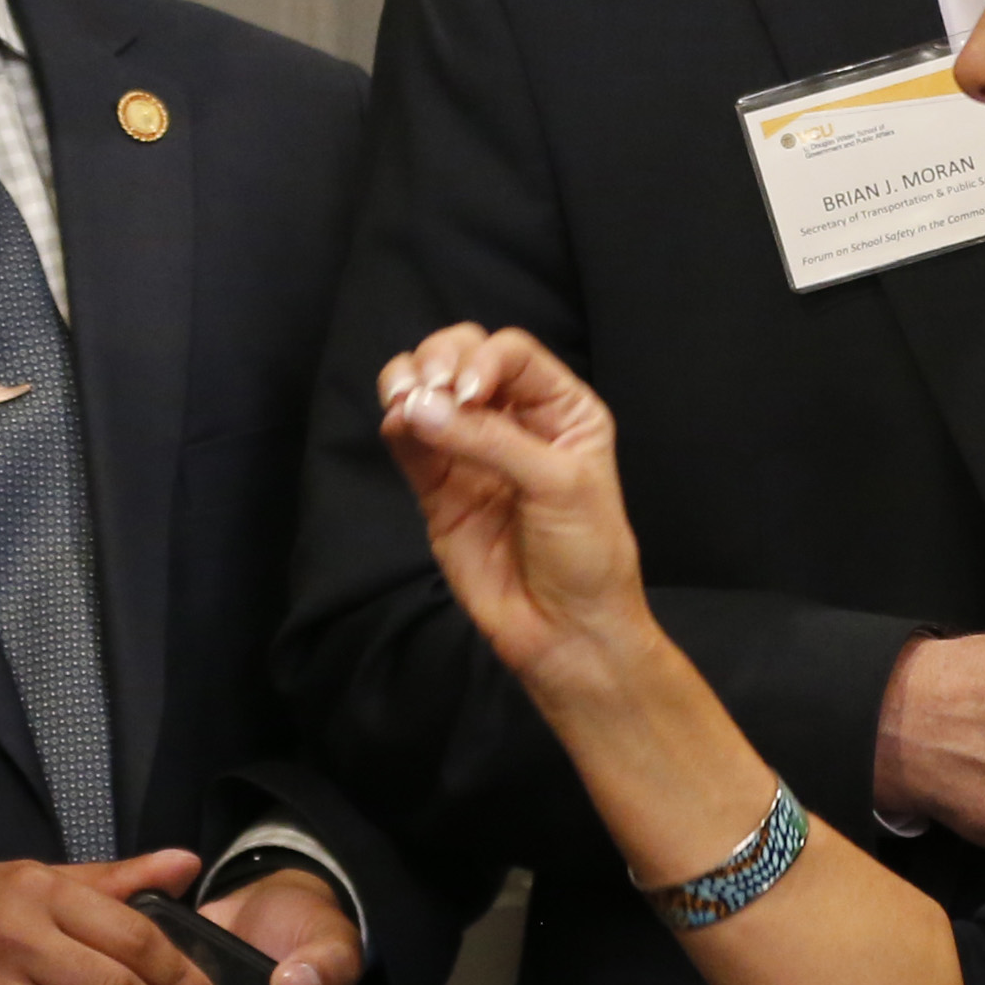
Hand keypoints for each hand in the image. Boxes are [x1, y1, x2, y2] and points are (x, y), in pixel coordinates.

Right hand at [378, 324, 658, 699]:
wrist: (566, 629)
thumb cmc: (587, 555)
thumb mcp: (558, 484)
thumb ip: (489, 441)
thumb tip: (420, 406)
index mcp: (561, 409)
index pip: (512, 354)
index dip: (483, 358)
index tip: (466, 389)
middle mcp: (514, 421)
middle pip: (463, 358)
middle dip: (440, 360)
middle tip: (432, 388)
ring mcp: (472, 453)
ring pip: (428, 392)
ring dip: (408, 383)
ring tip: (403, 400)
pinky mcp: (437, 488)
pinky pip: (408, 442)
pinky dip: (396, 425)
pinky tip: (398, 424)